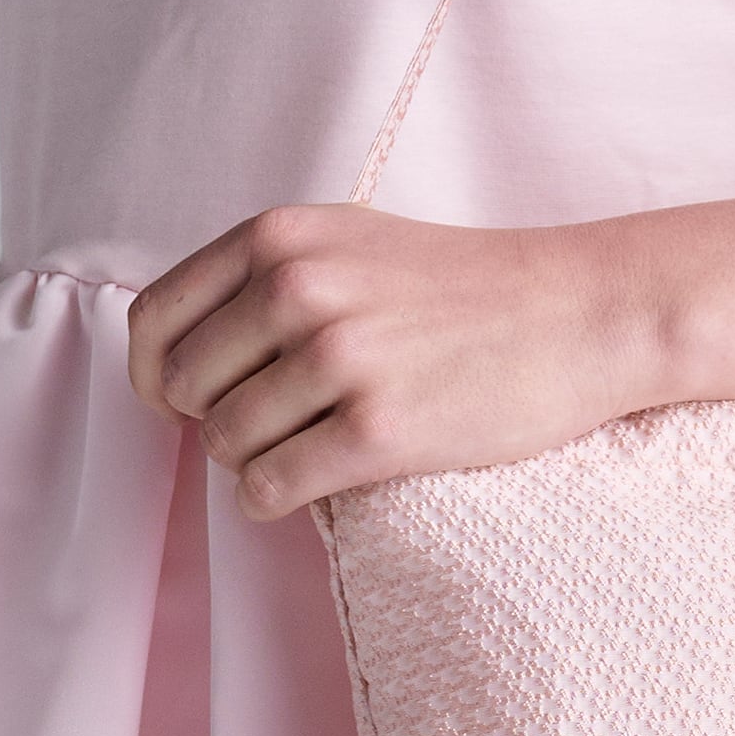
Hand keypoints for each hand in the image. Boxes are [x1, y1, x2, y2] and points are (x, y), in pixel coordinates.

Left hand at [127, 202, 657, 518]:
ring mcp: (339, 358)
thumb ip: (266, 276)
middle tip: (274, 426)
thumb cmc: (465, 287)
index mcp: (281, 237)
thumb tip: (174, 358)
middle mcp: (299, 287)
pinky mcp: (377, 429)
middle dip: (214, 420)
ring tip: (309, 448)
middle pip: (184, 390)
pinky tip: (312, 484)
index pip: (154, 321)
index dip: (158, 375)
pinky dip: (274, 499)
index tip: (185, 401)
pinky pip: (268, 488)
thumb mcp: (352, 242)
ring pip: (224, 445)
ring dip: (253, 462)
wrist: (580, 312)